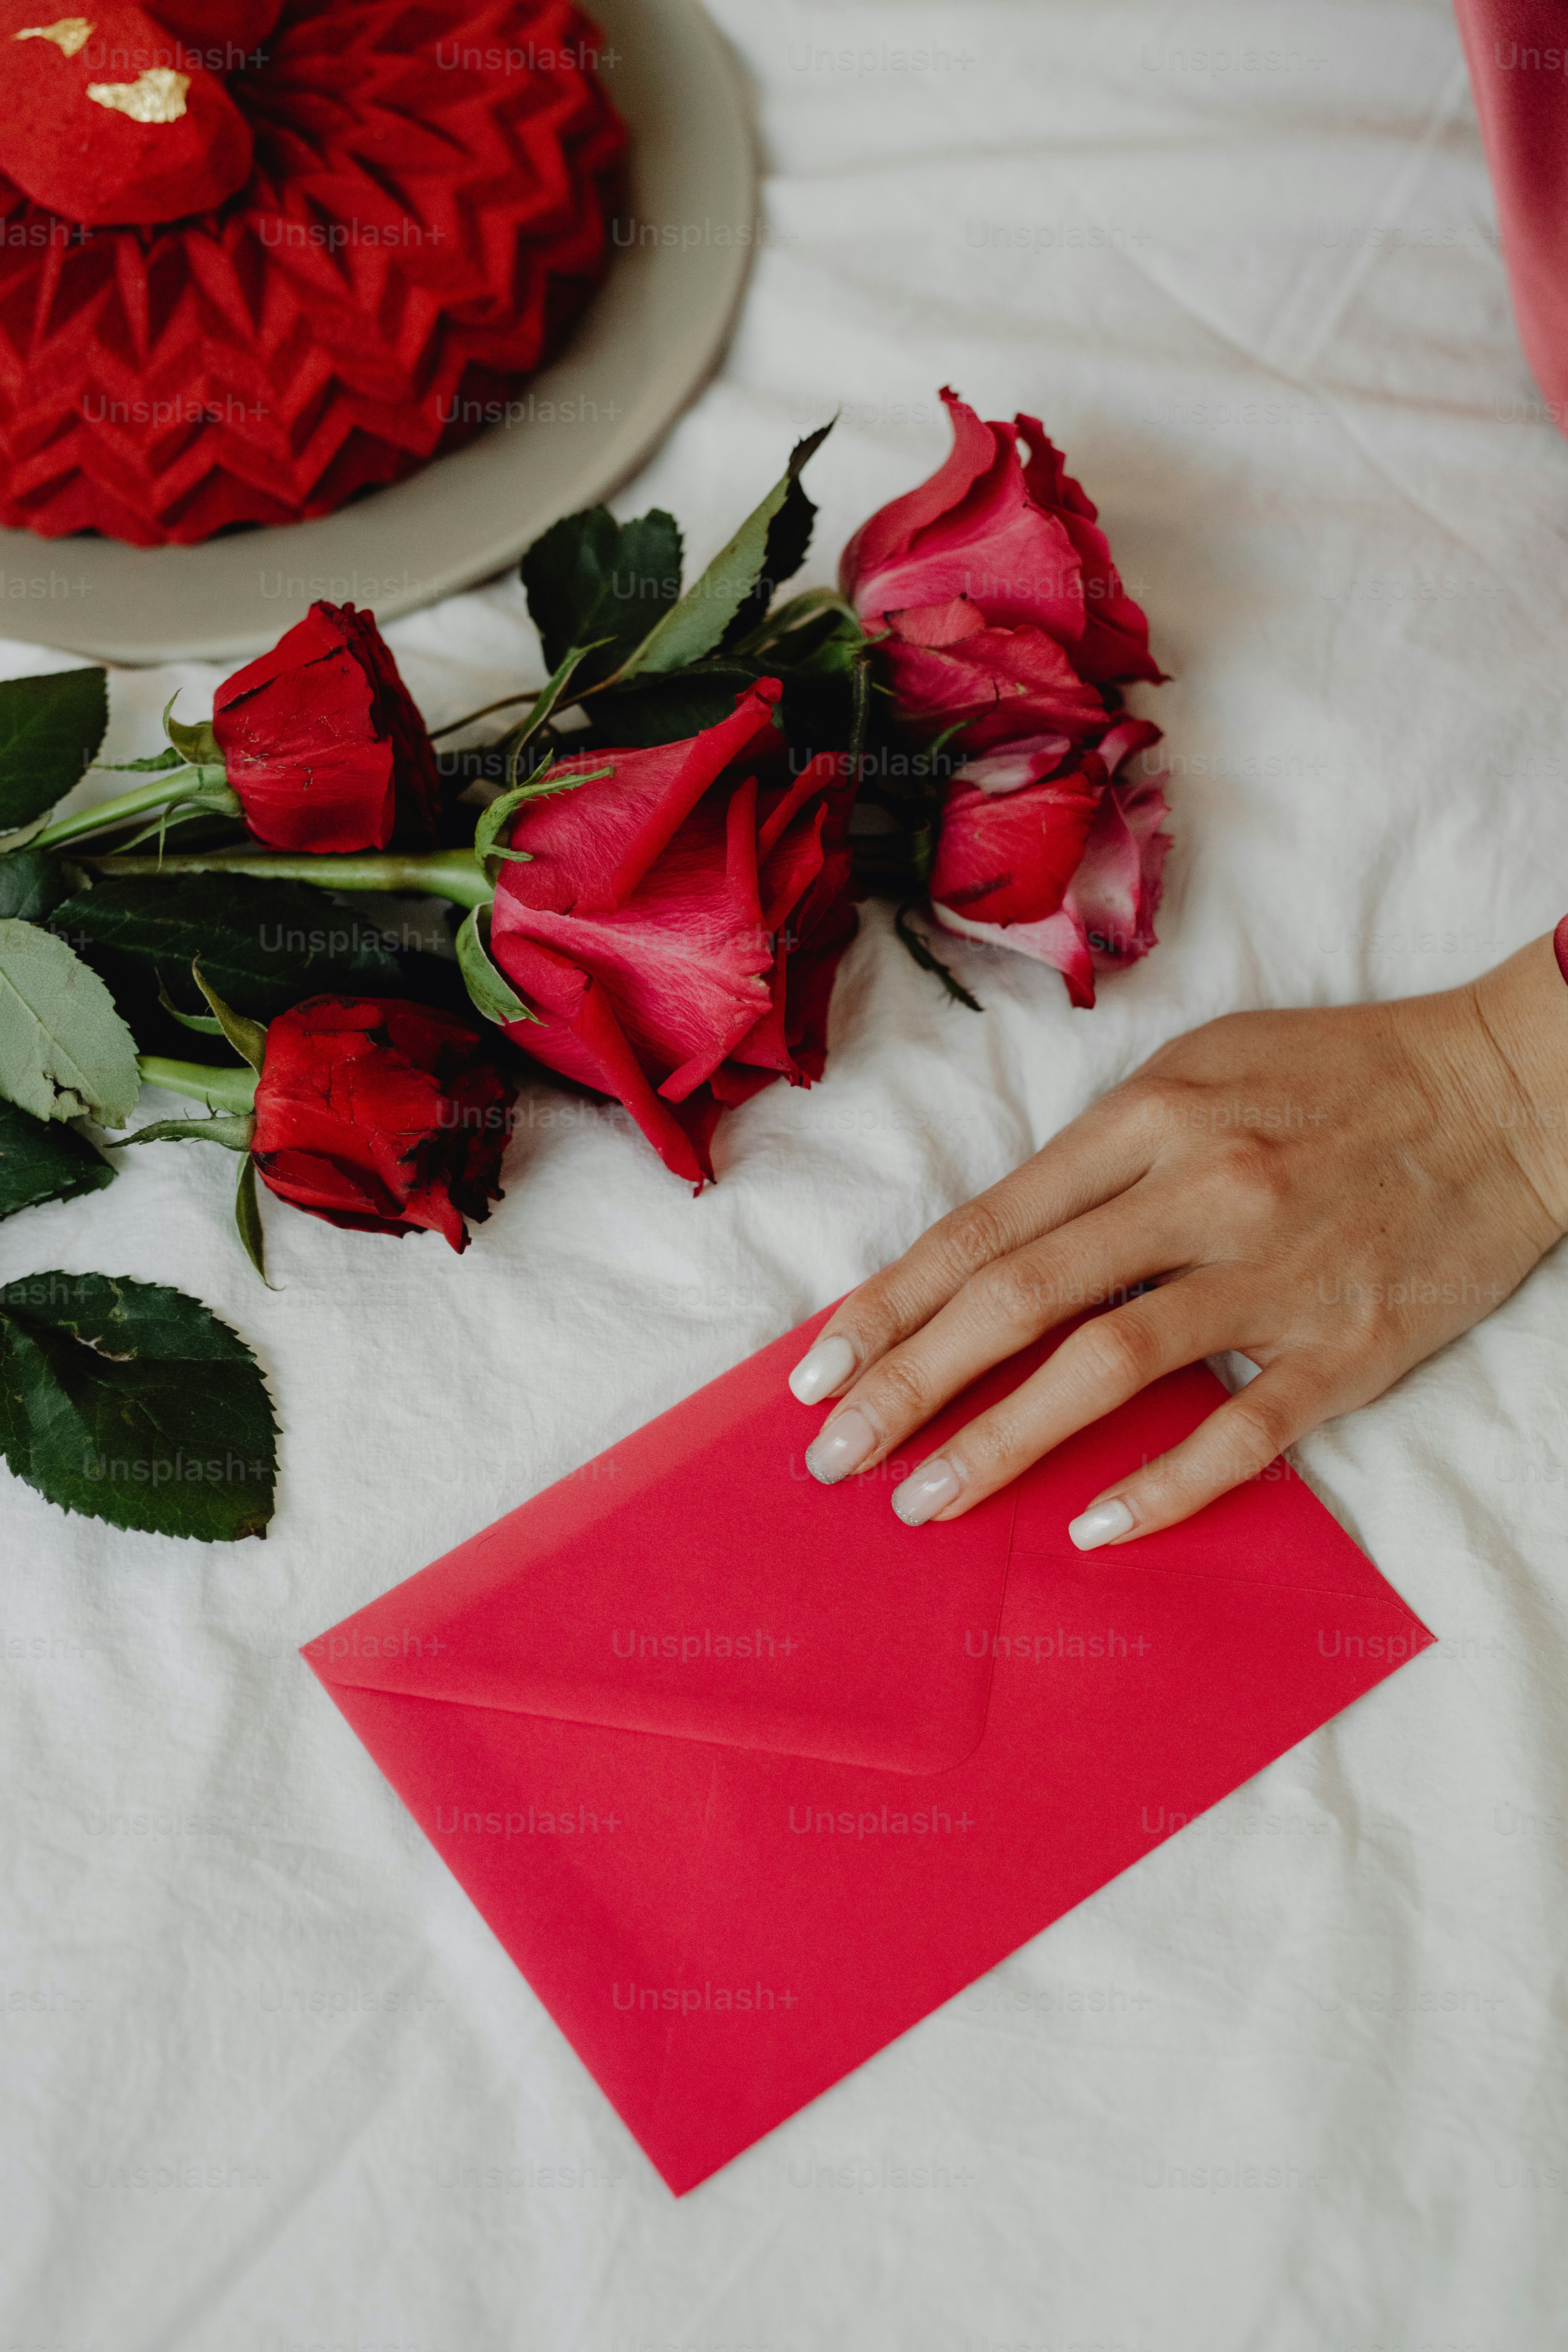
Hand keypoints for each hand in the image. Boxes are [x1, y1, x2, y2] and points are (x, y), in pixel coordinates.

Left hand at [787, 933, 1567, 1544]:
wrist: (1509, 1092)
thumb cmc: (1339, 1075)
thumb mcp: (1201, 1070)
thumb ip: (1099, 1157)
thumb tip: (994, 1246)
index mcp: (1148, 1118)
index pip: (986, 1227)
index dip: (890, 1304)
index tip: (816, 1370)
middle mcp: (1199, 1190)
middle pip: (1020, 1298)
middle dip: (908, 1382)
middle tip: (833, 1455)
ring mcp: (1274, 1273)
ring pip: (1108, 1367)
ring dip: (1001, 1442)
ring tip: (921, 1501)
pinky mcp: (1349, 1344)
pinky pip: (1240, 1431)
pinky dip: (1163, 1487)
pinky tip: (1094, 1529)